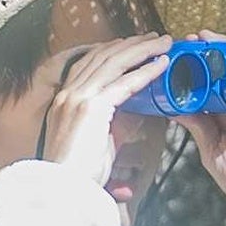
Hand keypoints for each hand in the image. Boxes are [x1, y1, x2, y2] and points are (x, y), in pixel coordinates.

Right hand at [35, 37, 173, 201]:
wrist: (62, 188)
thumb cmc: (78, 172)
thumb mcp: (96, 140)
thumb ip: (113, 123)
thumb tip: (135, 112)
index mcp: (65, 100)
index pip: (90, 63)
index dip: (113, 50)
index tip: (133, 44)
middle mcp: (68, 94)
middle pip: (103, 56)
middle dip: (131, 43)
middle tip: (154, 37)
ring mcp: (77, 98)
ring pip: (114, 63)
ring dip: (142, 50)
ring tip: (163, 44)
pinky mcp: (92, 108)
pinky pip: (124, 83)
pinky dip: (145, 71)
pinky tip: (162, 65)